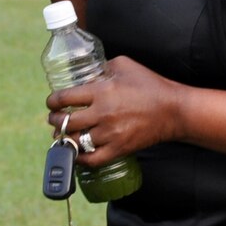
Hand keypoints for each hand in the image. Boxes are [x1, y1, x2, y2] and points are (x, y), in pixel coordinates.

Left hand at [45, 55, 181, 162]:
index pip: (64, 98)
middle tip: (55, 118)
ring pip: (75, 141)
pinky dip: (79, 158)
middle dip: (55, 120)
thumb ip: (103, 67)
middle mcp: (102, 114)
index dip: (52, 102)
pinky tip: (76, 152)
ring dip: (65, 138)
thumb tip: (87, 72)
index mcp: (101, 91)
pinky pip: (91, 160)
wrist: (173, 110)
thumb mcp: (124, 65)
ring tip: (64, 134)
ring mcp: (110, 134)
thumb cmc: (150, 85)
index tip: (52, 103)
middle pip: (65, 122)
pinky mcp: (118, 149)